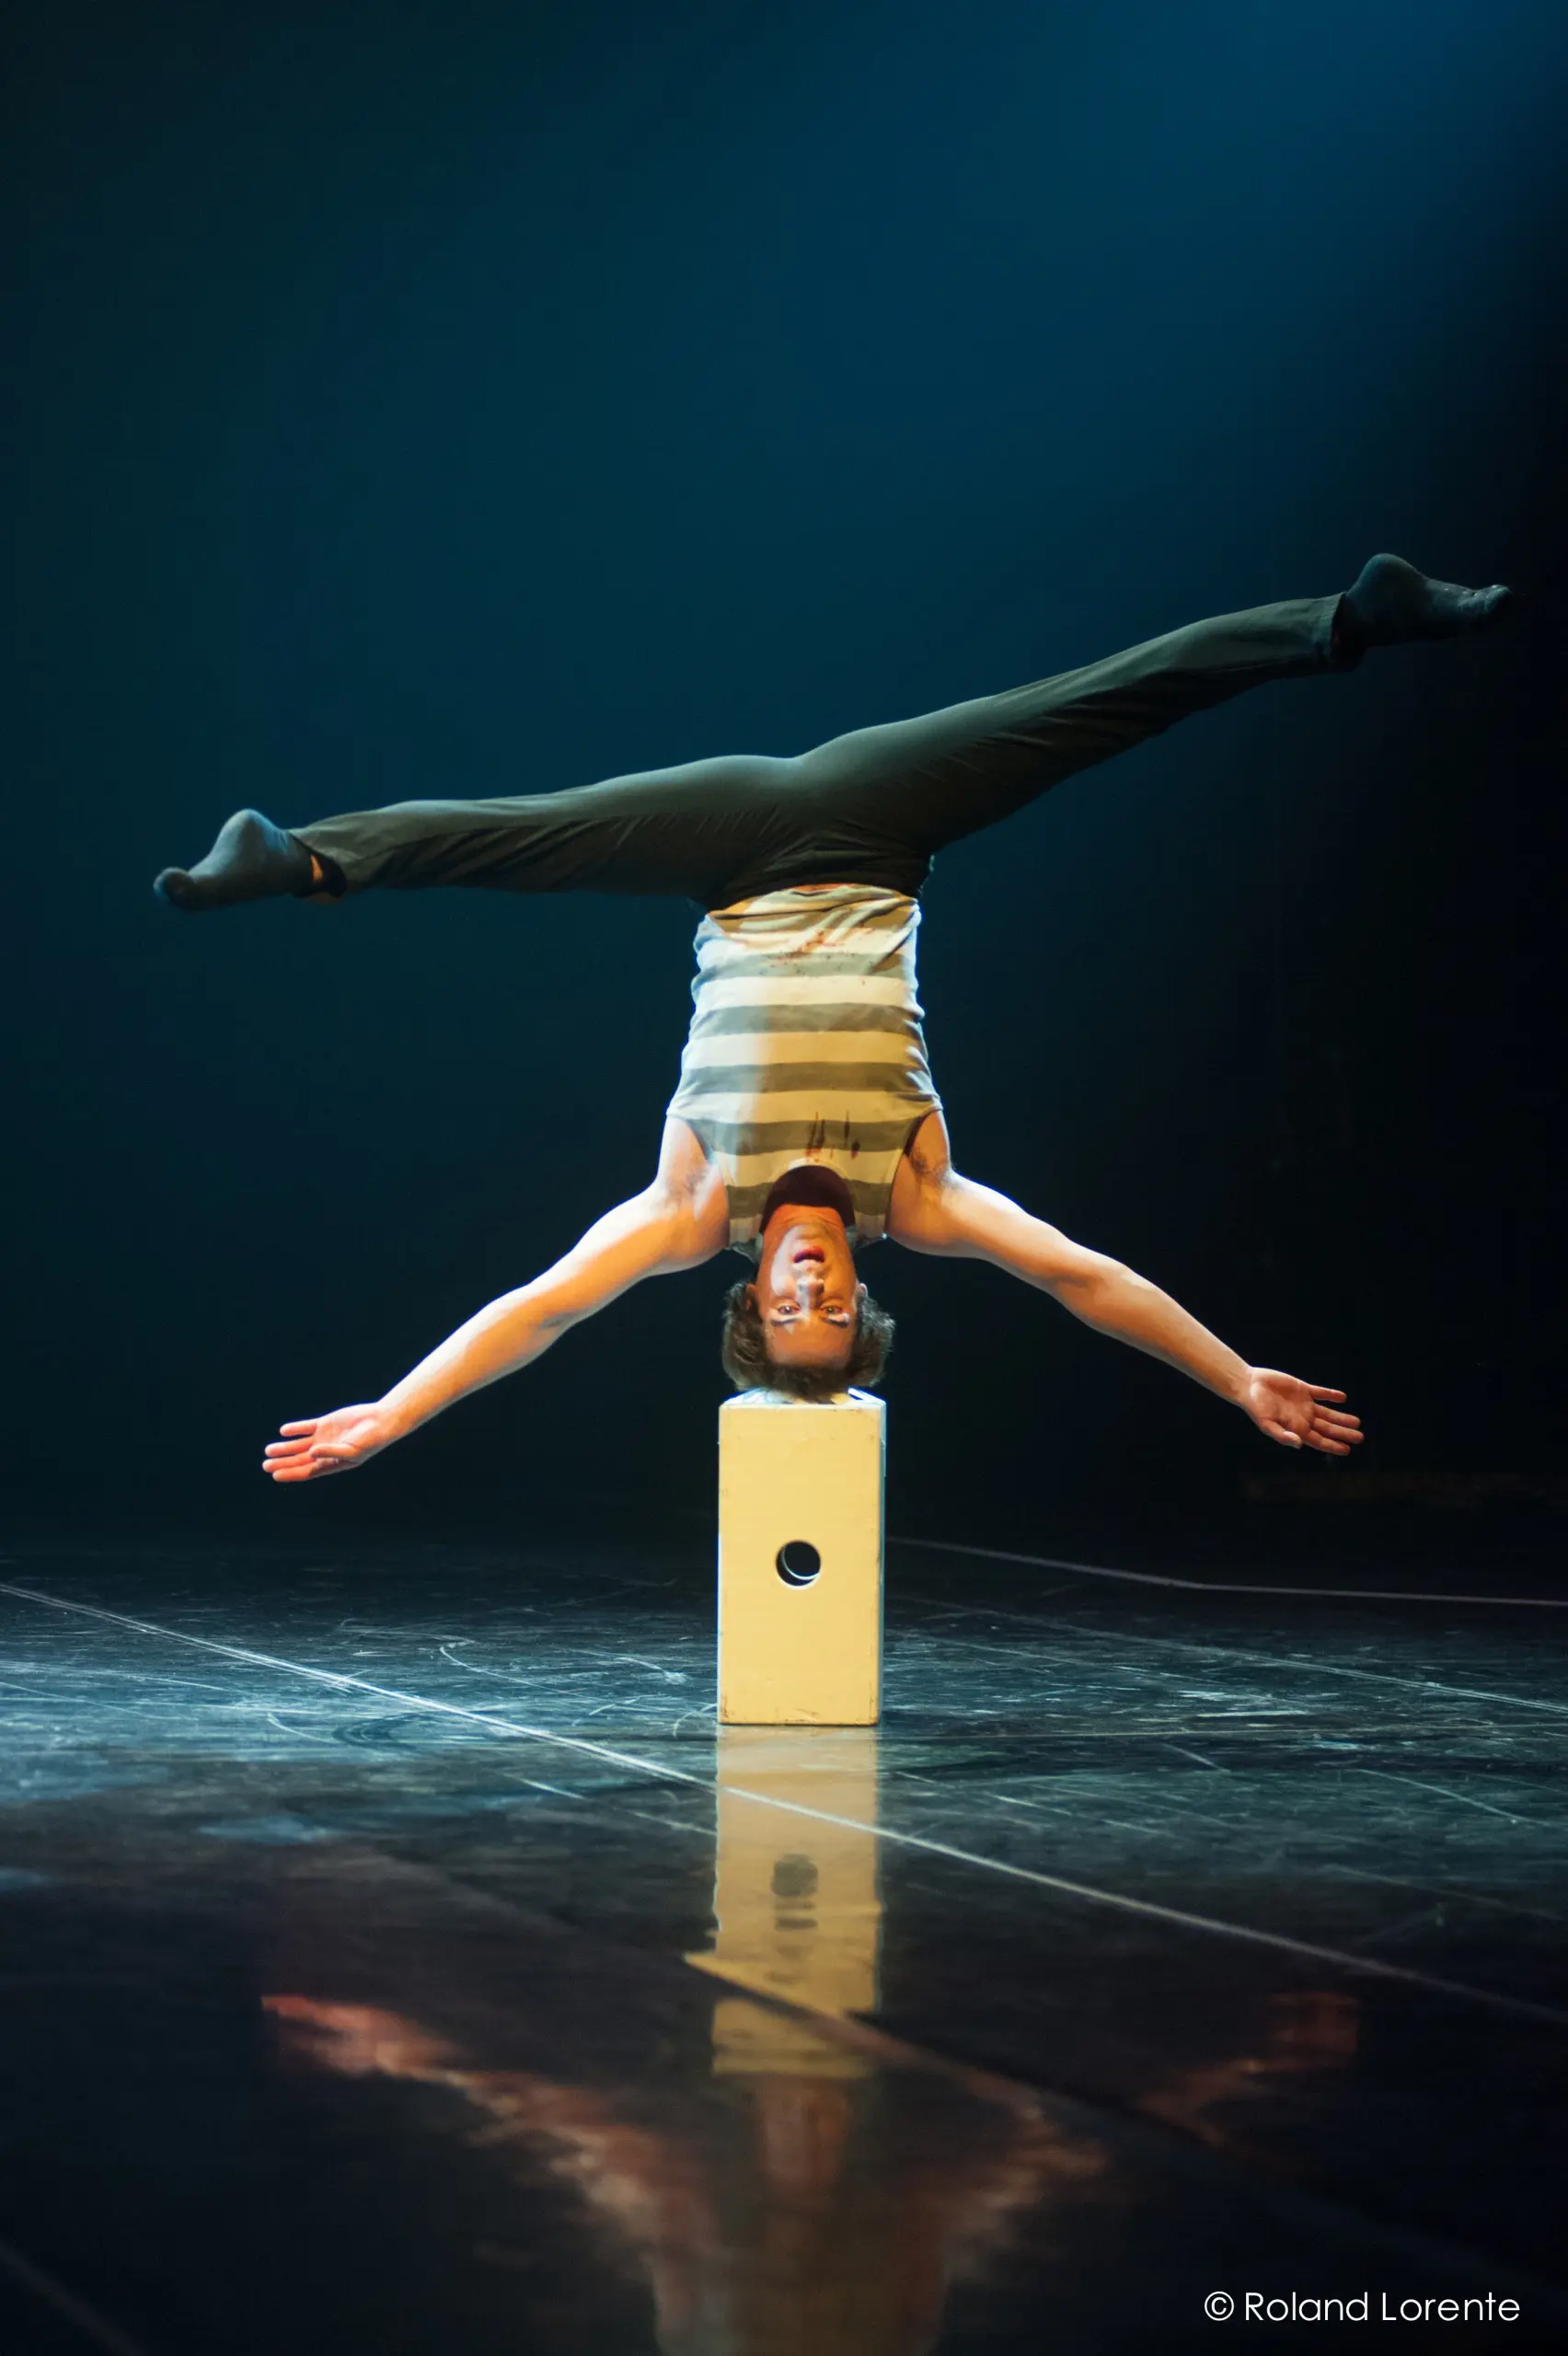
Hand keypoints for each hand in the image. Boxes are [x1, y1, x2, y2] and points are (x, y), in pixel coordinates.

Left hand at [263, 1402, 396, 1483]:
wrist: (381, 1421)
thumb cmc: (370, 1441)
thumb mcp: (352, 1451)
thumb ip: (331, 1452)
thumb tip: (311, 1453)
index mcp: (331, 1464)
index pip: (307, 1472)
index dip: (291, 1474)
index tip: (275, 1476)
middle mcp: (324, 1452)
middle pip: (299, 1459)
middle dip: (283, 1462)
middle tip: (266, 1464)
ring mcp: (324, 1438)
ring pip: (299, 1444)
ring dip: (285, 1447)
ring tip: (269, 1450)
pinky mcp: (325, 1423)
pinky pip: (306, 1427)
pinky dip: (295, 1429)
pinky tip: (284, 1431)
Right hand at [1243, 1370, 1363, 1455]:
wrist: (1249, 1385)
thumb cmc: (1255, 1408)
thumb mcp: (1267, 1424)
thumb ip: (1282, 1435)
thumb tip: (1300, 1444)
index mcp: (1296, 1428)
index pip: (1319, 1440)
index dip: (1333, 1445)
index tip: (1347, 1450)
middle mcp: (1303, 1418)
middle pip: (1328, 1428)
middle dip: (1343, 1433)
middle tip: (1360, 1437)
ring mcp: (1304, 1404)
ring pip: (1328, 1412)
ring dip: (1342, 1417)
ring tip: (1357, 1422)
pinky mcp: (1303, 1389)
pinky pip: (1320, 1393)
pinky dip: (1331, 1396)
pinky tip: (1342, 1398)